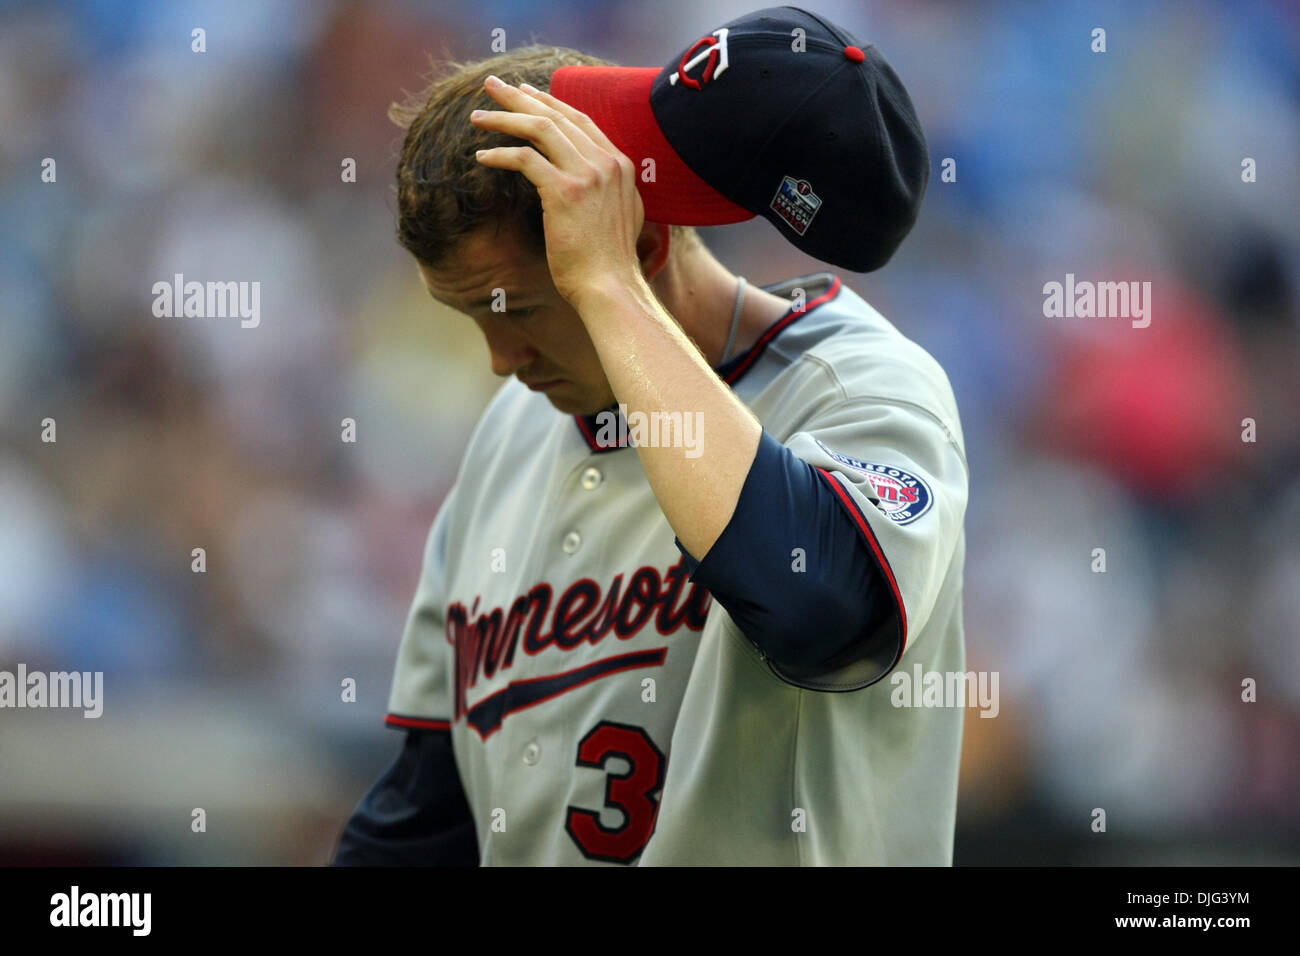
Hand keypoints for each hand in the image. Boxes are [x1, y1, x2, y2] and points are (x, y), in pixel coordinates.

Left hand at [470, 75, 645, 304]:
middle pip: (557, 115)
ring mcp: (587, 175)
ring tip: (477, 117)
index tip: (525, 92)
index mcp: (620, 165)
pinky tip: (482, 156)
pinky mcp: (564, 192)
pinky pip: (525, 159)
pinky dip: (501, 154)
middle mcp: (606, 162)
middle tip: (492, 86)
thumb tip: (589, 181)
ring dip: (505, 118)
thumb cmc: (608, 262)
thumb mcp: (620, 215)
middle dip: (520, 97)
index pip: (580, 119)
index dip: (550, 102)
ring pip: (539, 129)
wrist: (610, 287)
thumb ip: (608, 190)